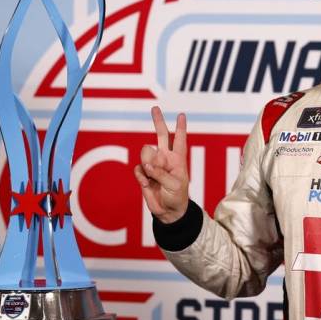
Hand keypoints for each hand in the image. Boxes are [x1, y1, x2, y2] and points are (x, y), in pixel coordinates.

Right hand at [133, 106, 189, 223]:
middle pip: (161, 135)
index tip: (182, 115)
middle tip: (155, 108)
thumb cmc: (177, 196)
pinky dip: (142, 177)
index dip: (181, 127)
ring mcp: (153, 165)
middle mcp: (165, 158)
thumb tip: (145, 164)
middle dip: (158, 121)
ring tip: (153, 178)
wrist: (168, 211)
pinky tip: (147, 184)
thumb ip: (160, 172)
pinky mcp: (143, 173)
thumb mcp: (174, 184)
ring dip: (148, 166)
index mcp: (177, 159)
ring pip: (145, 155)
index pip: (180, 140)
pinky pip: (138, 169)